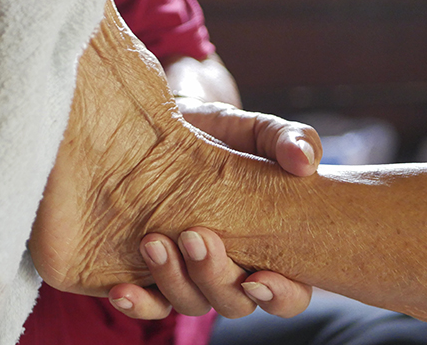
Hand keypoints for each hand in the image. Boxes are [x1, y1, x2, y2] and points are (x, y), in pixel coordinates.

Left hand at [108, 99, 320, 319]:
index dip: (280, 295)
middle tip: (194, 236)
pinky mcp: (155, 270)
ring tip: (153, 241)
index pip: (289, 293)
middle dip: (215, 278)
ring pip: (191, 303)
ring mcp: (193, 273)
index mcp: (273, 248)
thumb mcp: (260, 131)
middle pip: (234, 303)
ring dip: (173, 281)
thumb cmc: (226, 132)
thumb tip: (305, 162)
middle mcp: (234, 269)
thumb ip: (290, 140)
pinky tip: (121, 288)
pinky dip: (138, 303)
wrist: (173, 123)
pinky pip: (150, 303)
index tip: (258, 277)